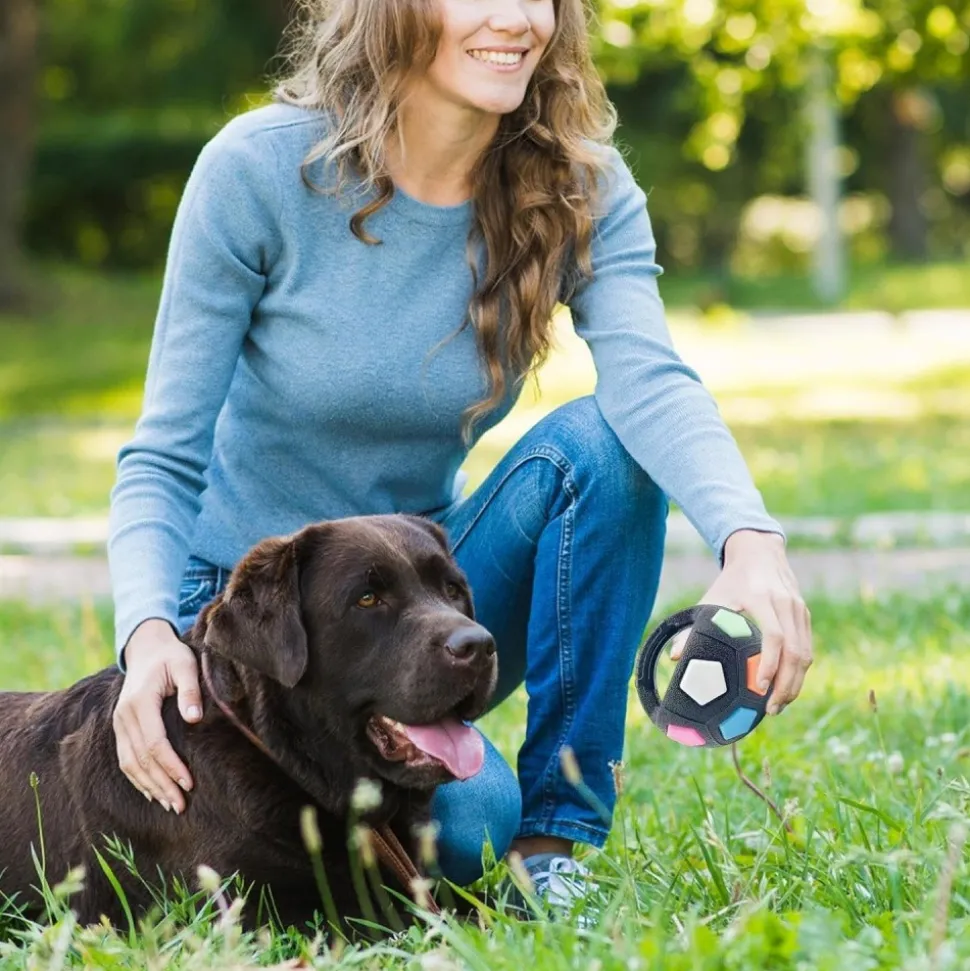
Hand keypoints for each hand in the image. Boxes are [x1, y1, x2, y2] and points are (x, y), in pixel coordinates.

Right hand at [112, 620, 202, 811]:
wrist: (147, 648)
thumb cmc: (172, 656)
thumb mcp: (185, 664)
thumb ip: (190, 689)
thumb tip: (194, 718)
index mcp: (139, 701)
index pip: (154, 743)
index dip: (171, 765)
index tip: (189, 783)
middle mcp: (124, 716)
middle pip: (141, 759)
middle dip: (162, 784)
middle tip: (181, 805)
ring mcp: (119, 723)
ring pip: (130, 763)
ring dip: (149, 786)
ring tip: (170, 805)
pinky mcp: (121, 728)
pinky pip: (125, 759)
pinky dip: (138, 778)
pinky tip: (152, 792)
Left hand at [671, 530, 811, 714]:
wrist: (759, 552)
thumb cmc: (731, 581)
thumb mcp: (711, 599)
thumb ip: (693, 628)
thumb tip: (674, 658)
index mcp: (763, 598)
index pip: (775, 637)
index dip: (769, 665)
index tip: (759, 688)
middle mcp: (786, 604)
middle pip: (796, 652)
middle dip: (786, 685)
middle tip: (770, 710)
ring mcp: (800, 609)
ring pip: (806, 653)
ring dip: (795, 683)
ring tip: (778, 706)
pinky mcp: (805, 615)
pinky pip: (807, 648)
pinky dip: (799, 671)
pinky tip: (786, 688)